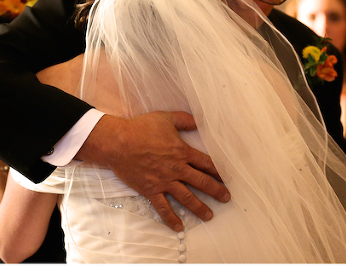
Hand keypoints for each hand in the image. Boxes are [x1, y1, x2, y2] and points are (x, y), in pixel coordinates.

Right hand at [78, 111, 229, 230]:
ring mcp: (164, 181)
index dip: (218, 171)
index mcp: (182, 152)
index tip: (227, 178)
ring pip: (187, 197)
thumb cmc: (141, 128)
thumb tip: (198, 121)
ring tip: (209, 215)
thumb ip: (184, 120)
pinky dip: (171, 218)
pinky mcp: (151, 190)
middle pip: (201, 182)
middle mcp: (176, 169)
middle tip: (226, 198)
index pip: (206, 163)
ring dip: (200, 207)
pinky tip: (179, 227)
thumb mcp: (165, 118)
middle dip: (216, 191)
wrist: (118, 142)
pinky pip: (163, 207)